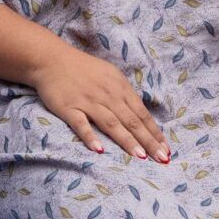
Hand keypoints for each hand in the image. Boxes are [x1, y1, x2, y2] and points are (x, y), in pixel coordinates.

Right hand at [32, 47, 170, 161]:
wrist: (51, 59)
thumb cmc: (83, 69)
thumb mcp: (110, 76)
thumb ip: (124, 95)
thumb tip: (140, 116)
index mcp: (120, 87)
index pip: (142, 113)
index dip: (154, 132)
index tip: (166, 149)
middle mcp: (108, 95)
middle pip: (131, 121)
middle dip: (148, 141)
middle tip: (162, 158)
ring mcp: (88, 102)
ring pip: (111, 123)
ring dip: (127, 140)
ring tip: (140, 156)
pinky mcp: (69, 108)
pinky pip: (81, 124)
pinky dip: (90, 137)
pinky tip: (99, 150)